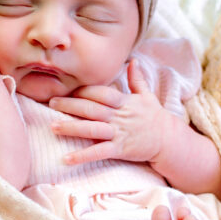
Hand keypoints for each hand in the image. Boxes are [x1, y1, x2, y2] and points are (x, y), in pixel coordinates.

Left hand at [49, 58, 175, 165]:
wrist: (169, 140)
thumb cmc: (155, 118)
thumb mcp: (147, 96)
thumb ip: (137, 79)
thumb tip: (133, 60)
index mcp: (124, 102)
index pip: (101, 92)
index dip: (84, 90)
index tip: (67, 89)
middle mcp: (119, 116)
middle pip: (91, 108)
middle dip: (70, 105)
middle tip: (51, 102)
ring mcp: (119, 133)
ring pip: (91, 128)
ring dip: (71, 128)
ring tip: (53, 127)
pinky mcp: (120, 150)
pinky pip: (99, 152)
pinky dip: (83, 156)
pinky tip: (67, 159)